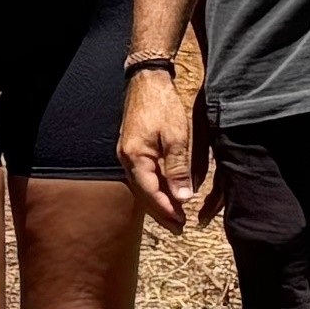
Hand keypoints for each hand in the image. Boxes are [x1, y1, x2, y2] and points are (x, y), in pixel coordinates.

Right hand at [116, 70, 211, 230]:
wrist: (147, 80)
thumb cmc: (162, 105)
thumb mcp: (176, 137)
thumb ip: (178, 169)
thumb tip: (183, 198)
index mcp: (134, 158)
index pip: (151, 193)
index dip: (167, 210)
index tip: (181, 223)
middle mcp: (126, 159)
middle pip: (143, 194)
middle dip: (161, 212)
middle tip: (179, 228)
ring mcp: (127, 154)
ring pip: (142, 187)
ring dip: (158, 203)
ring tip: (174, 217)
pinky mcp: (132, 149)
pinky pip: (142, 177)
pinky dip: (154, 189)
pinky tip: (165, 194)